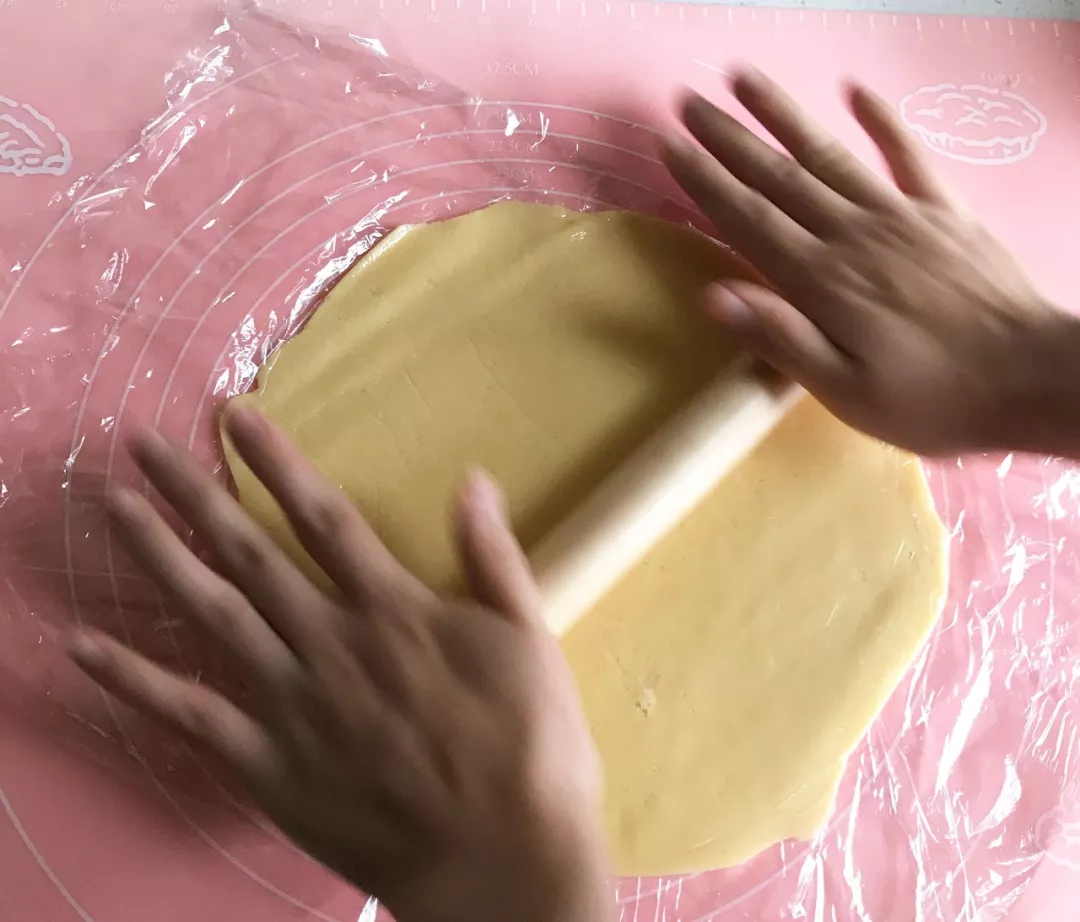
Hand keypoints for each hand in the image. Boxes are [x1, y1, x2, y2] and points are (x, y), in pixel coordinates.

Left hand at [66, 409, 609, 921]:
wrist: (498, 861)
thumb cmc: (528, 748)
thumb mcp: (529, 641)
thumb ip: (494, 558)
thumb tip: (471, 477)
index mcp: (392, 609)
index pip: (324, 516)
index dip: (276, 463)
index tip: (233, 418)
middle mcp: (329, 642)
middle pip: (251, 552)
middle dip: (194, 492)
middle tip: (140, 443)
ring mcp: (291, 703)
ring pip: (212, 615)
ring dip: (160, 557)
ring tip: (113, 507)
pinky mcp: (268, 765)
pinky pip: (191, 716)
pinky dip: (136, 681)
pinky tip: (87, 648)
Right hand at [663, 68, 1076, 455]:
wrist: (1033, 378)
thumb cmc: (932, 399)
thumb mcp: (846, 391)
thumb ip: (781, 339)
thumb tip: (712, 296)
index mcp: (822, 280)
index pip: (749, 220)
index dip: (705, 182)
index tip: (669, 146)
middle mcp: (853, 235)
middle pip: (779, 177)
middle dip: (729, 139)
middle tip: (688, 102)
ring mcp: (900, 217)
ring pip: (829, 155)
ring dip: (783, 115)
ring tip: (744, 78)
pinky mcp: (944, 213)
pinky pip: (908, 155)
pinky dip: (882, 121)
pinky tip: (856, 91)